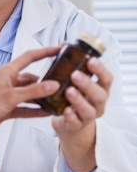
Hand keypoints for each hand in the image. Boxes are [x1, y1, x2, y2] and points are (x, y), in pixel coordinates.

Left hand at [0, 46, 59, 171]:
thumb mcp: (11, 96)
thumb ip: (33, 91)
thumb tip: (53, 85)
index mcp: (7, 72)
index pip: (30, 57)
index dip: (45, 52)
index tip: (60, 49)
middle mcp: (8, 82)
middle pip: (32, 79)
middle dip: (47, 81)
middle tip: (63, 83)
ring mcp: (7, 96)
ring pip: (30, 95)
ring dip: (42, 98)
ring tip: (59, 99)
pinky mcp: (6, 110)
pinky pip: (25, 108)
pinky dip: (35, 110)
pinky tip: (47, 112)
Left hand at [52, 57, 112, 171]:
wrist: (70, 124)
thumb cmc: (74, 98)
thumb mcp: (75, 81)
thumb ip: (71, 64)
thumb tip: (63, 44)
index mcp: (100, 89)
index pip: (107, 79)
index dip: (101, 70)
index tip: (91, 60)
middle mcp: (98, 103)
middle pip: (100, 95)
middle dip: (88, 84)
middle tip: (75, 75)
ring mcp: (88, 117)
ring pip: (88, 111)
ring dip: (79, 100)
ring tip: (69, 91)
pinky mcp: (76, 126)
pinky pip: (76, 123)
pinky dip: (71, 117)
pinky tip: (65, 110)